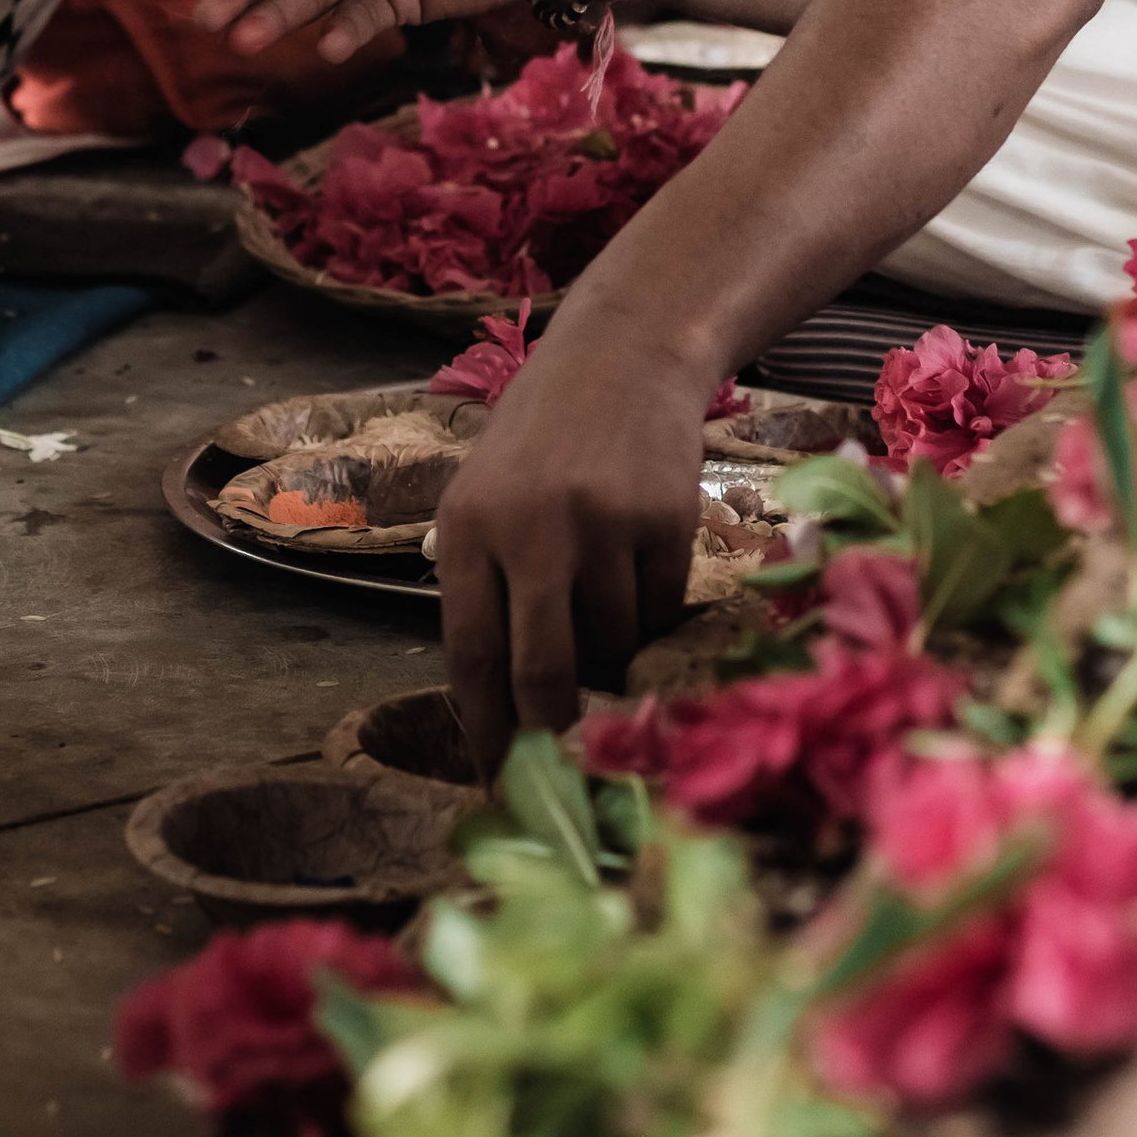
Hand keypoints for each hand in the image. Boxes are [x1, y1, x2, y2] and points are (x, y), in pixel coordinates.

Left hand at [436, 335, 706, 766]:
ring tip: (603, 614)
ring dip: (610, 658)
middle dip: (555, 730)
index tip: (500, 780)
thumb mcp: (484, 498)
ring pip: (612, 646)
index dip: (488, 731)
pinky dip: (651, 619)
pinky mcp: (667, 521)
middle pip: (544, 671)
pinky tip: (639, 574)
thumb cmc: (540, 442)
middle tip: (566, 760)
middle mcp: (532, 526)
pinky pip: (660, 614)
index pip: (472, 657)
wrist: (623, 356)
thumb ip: (488, 589)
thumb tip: (509, 709)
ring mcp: (603, 523)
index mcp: (469, 527)